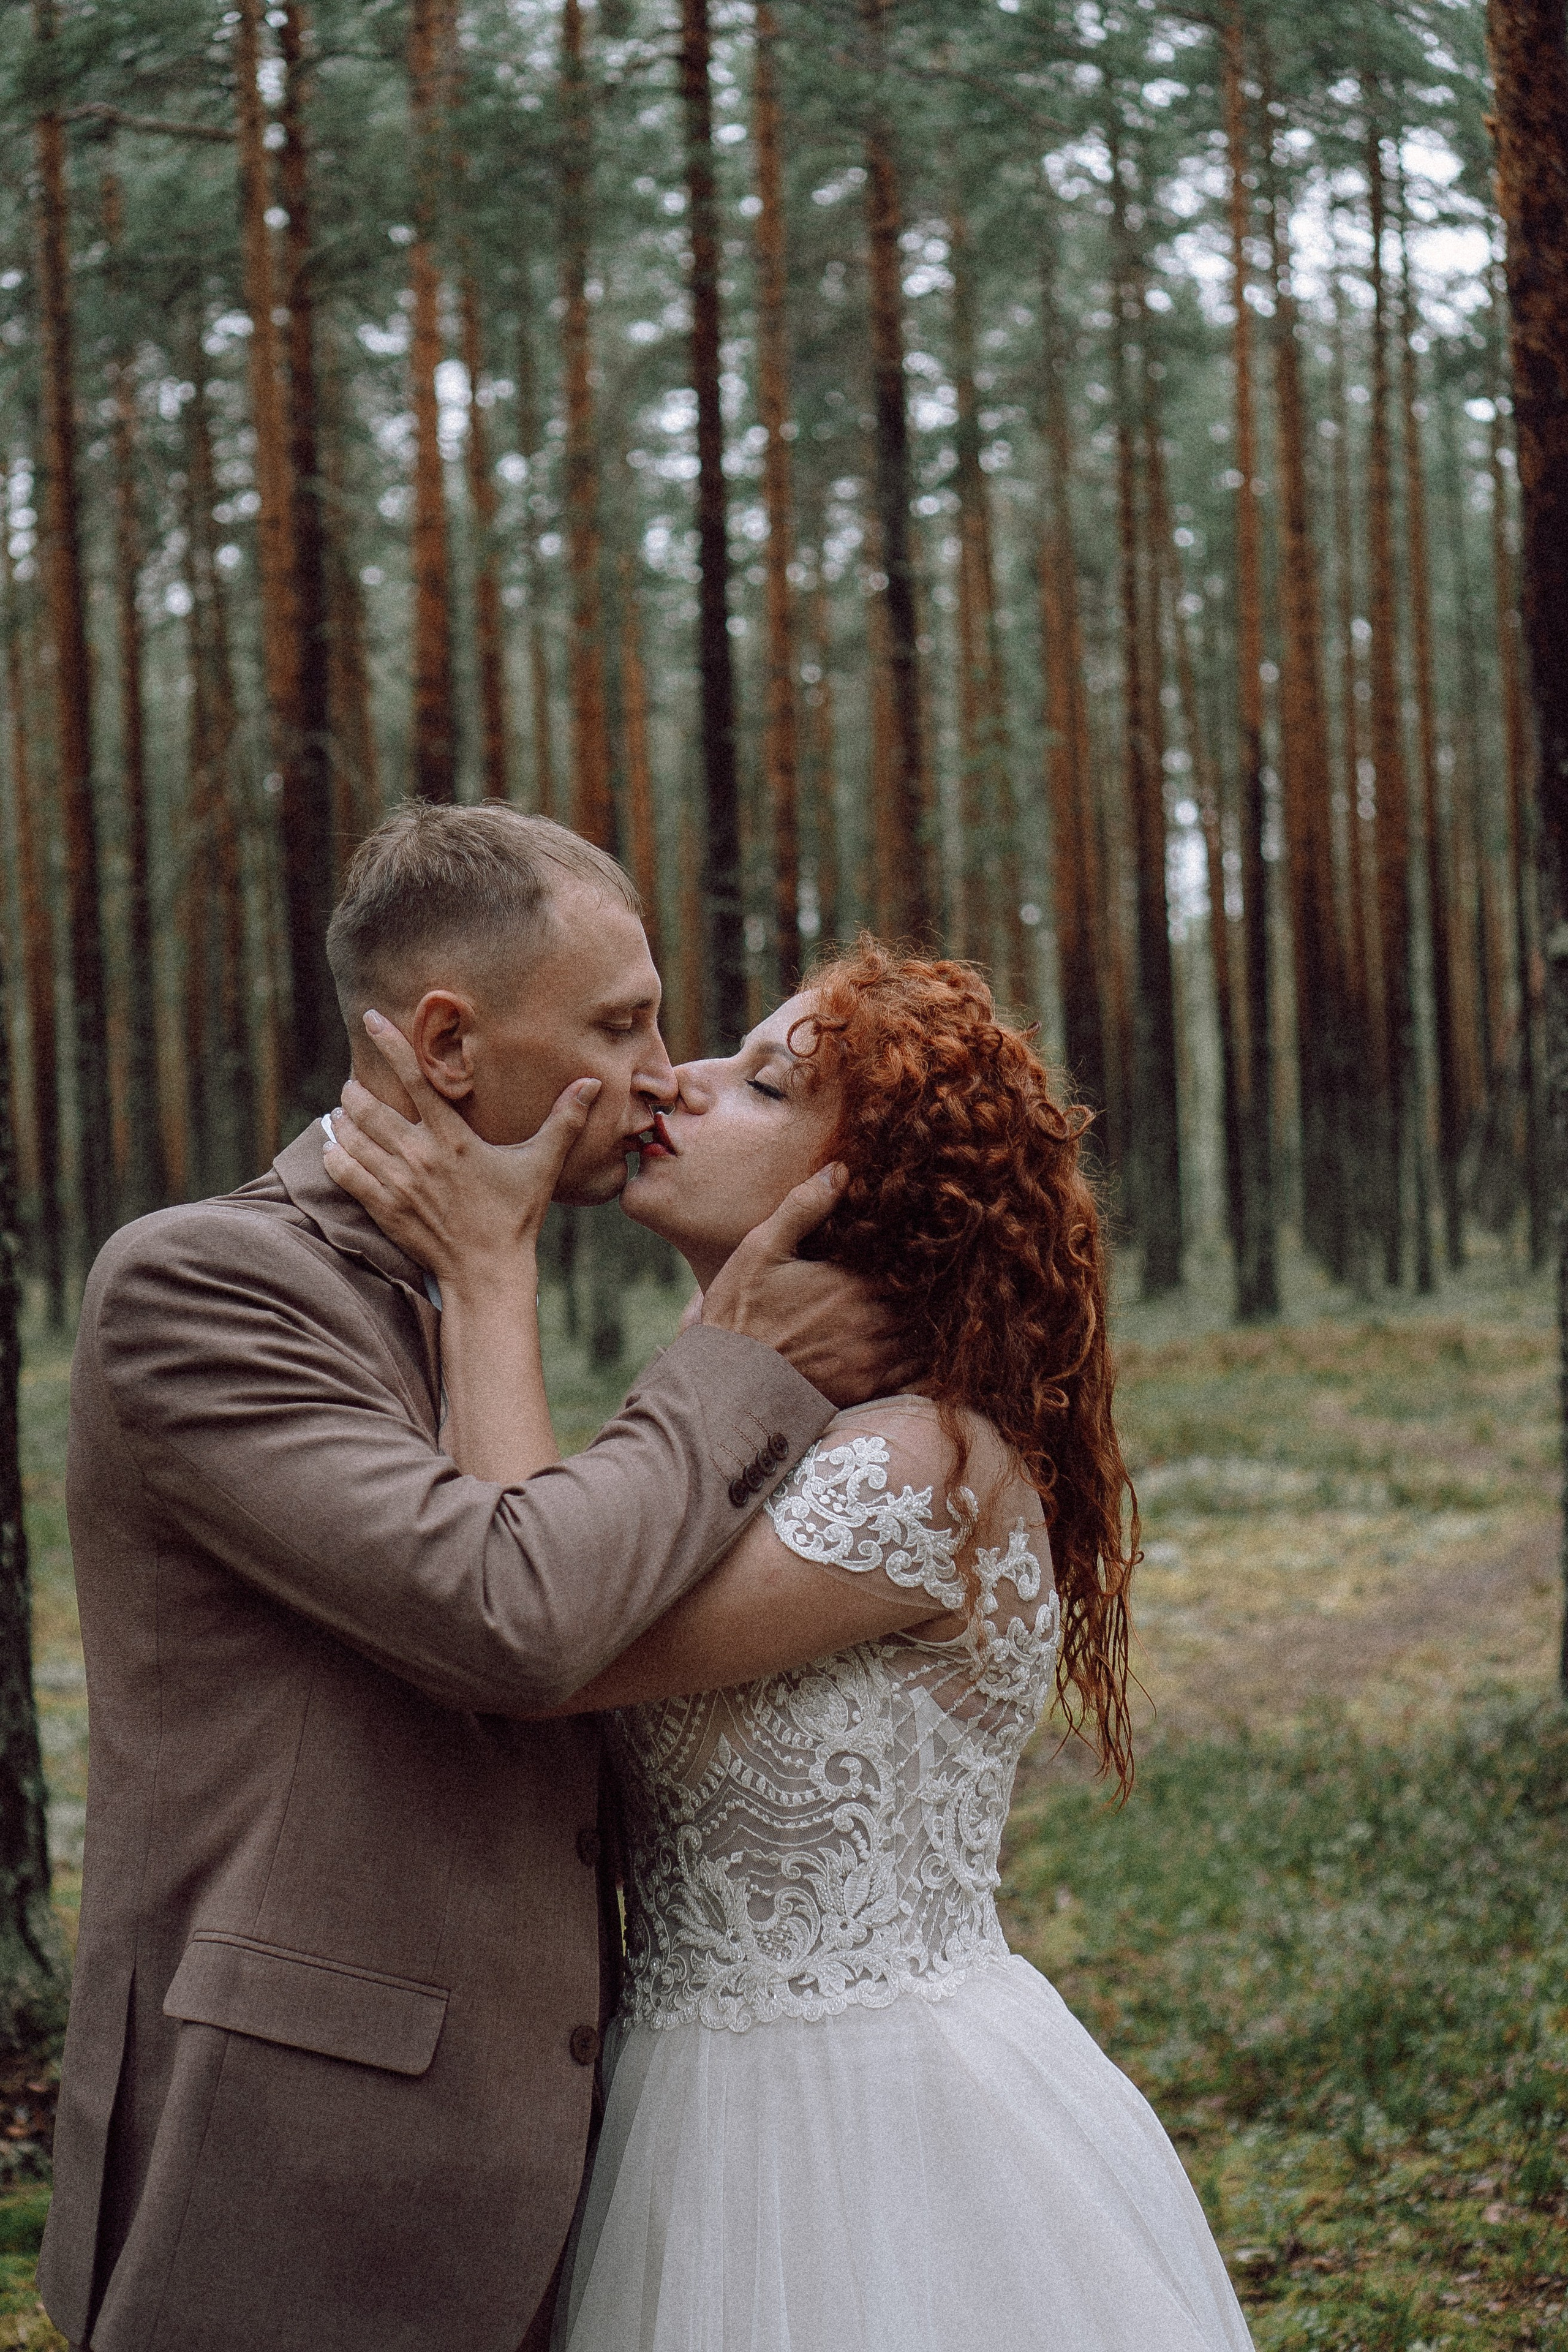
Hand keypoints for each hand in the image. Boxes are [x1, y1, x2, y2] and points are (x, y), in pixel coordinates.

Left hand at [323, 1011, 600, 1291]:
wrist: (487, 1271)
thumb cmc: (515, 1216)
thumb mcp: (541, 1165)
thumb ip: (564, 1121)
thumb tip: (592, 1084)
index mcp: (454, 1138)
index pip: (416, 1079)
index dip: (391, 1045)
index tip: (371, 1019)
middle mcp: (420, 1155)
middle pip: (369, 1106)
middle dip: (356, 1090)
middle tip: (354, 1085)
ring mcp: (397, 1183)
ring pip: (351, 1136)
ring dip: (343, 1119)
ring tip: (343, 1112)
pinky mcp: (382, 1208)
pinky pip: (344, 1173)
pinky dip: (335, 1155)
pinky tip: (335, 1147)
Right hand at [701, 1165, 918, 1407]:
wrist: (728, 1382)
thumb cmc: (741, 1312)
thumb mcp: (762, 1249)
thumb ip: (803, 1208)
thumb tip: (841, 1170)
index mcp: (853, 1282)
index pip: (911, 1263)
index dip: (920, 1256)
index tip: (923, 1248)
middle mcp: (872, 1320)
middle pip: (923, 1300)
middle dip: (927, 1289)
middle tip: (935, 1279)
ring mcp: (872, 1358)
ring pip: (923, 1336)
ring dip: (926, 1323)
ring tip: (930, 1310)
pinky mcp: (866, 1388)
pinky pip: (914, 1374)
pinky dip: (922, 1360)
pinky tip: (919, 1350)